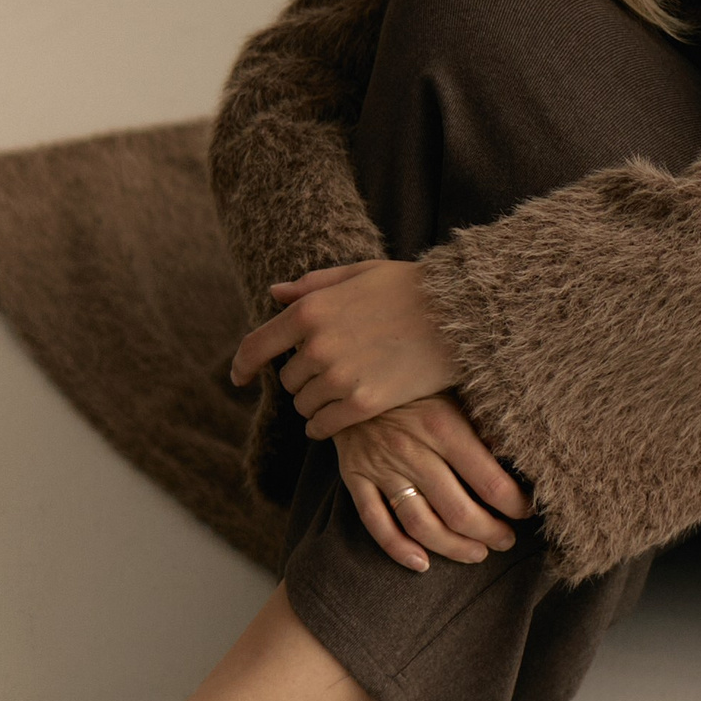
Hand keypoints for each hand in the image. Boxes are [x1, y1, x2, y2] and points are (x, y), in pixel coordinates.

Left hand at [230, 258, 457, 438]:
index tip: (239, 378)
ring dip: (317, 402)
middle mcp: (317, 346)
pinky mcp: (363, 404)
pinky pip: (323, 427)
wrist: (461, 315)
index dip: (243, 365)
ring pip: (305, 405)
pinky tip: (340, 416)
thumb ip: (313, 285)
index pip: (257, 346)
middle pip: (288, 380)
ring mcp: (340, 377)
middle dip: (304, 377)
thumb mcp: (360, 273)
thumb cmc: (412, 287)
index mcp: (311, 311)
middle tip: (333, 370)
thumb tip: (275, 294)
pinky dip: (325, 425)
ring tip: (345, 389)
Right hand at [334, 394, 533, 572]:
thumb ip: (483, 423)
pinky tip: (422, 563)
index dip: (514, 504)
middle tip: (506, 541)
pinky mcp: (355, 478)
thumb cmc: (414, 383)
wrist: (352, 372)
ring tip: (477, 554)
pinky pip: (376, 523)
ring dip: (453, 548)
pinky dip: (398, 549)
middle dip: (490, 533)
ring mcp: (382, 468)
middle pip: (458, 511)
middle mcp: (413, 451)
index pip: (489, 480)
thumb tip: (519, 454)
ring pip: (421, 524)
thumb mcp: (454, 389)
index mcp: (444, 426)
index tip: (528, 511)